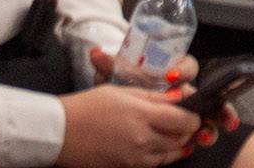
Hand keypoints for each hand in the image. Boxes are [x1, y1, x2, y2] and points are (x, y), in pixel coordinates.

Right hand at [56, 84, 200, 167]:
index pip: (185, 121)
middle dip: (187, 131)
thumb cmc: (87, 107)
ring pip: (170, 155)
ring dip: (176, 145)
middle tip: (183, 122)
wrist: (60, 133)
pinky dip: (160, 155)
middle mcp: (143, 140)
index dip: (193, 116)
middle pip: (181, 140)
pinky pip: (154, 164)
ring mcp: (135, 158)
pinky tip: (153, 145)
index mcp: (143, 116)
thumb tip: (179, 98)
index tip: (191, 112)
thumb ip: (153, 96)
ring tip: (170, 133)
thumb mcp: (121, 91)